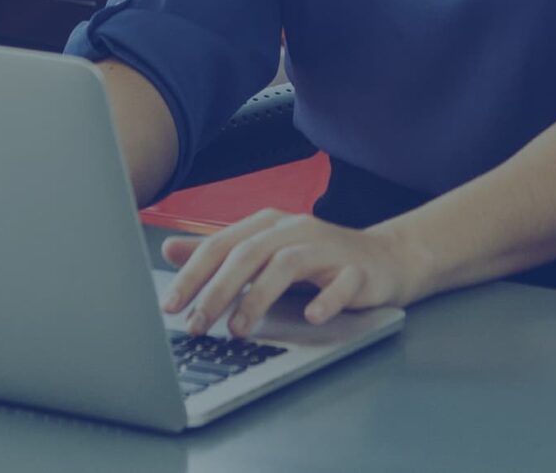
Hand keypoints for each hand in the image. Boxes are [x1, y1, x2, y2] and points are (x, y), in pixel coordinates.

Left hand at [160, 210, 428, 339]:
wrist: (386, 259)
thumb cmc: (319, 259)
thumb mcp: (266, 252)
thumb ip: (220, 252)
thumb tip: (169, 249)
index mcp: (268, 224)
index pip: (221, 244)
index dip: (192, 275)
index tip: (170, 306)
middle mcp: (294, 229)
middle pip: (248, 253)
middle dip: (217, 290)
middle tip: (197, 323)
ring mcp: (327, 247)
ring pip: (287, 264)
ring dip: (258, 297)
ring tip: (239, 330)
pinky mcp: (357, 270)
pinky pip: (341, 283)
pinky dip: (325, 299)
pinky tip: (312, 316)